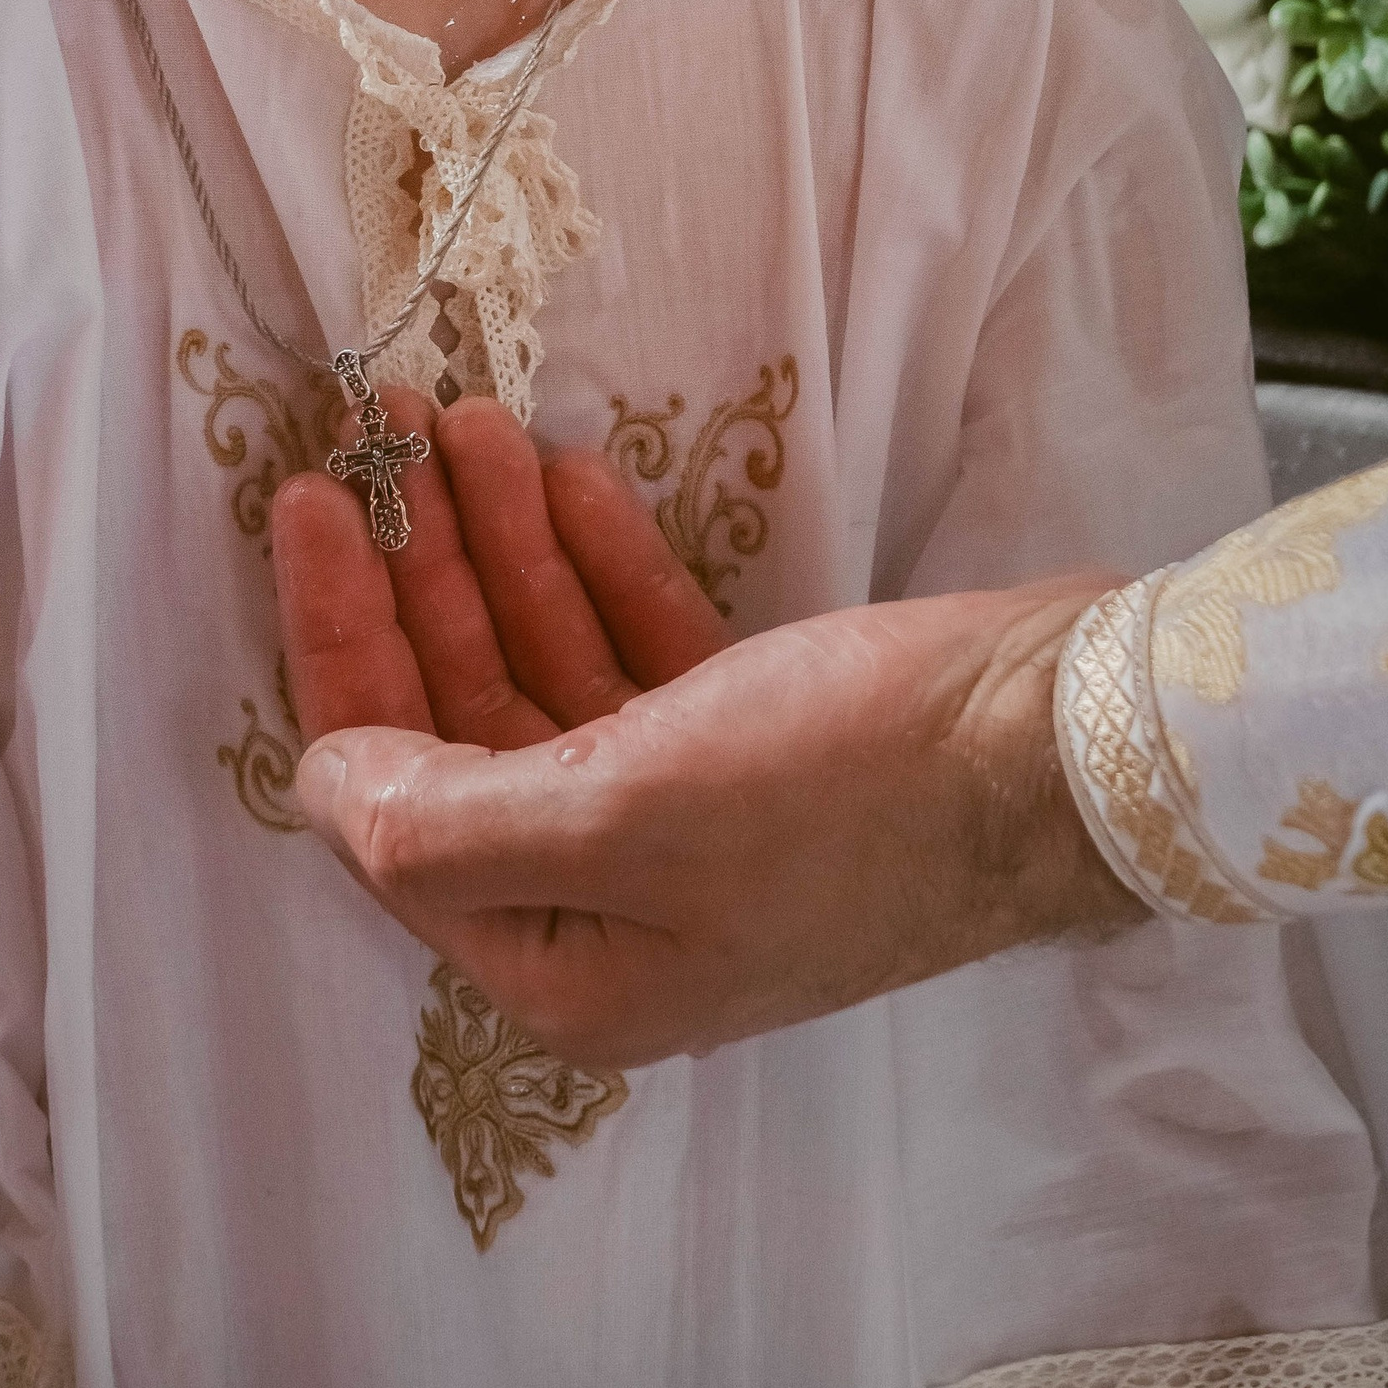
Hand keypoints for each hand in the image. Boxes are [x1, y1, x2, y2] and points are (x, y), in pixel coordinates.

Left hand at [273, 396, 1139, 1068]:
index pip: (394, 801)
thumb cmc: (847, 788)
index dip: (342, 647)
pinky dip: (601, 569)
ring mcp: (688, 829)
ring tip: (472, 423)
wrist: (1074, 746)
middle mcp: (612, 909)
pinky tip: (571, 478)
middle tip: (387, 440)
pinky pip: (639, 656)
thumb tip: (323, 792)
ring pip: (550, 674)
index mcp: (564, 963)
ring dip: (506, 549)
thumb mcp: (630, 813)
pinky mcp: (755, 754)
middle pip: (464, 723)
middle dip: (422, 576)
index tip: (312, 506)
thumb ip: (449, 820)